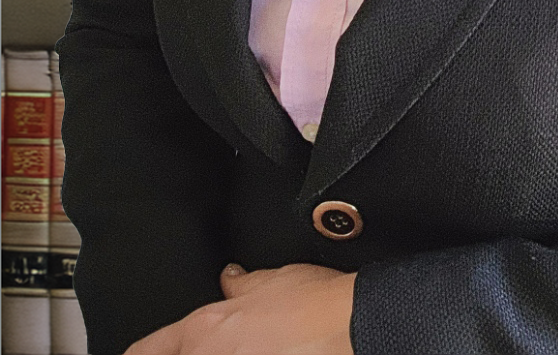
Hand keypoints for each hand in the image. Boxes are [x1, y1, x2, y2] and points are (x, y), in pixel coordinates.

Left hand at [123, 263, 356, 354]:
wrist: (349, 328)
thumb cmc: (314, 305)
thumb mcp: (269, 279)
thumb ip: (240, 284)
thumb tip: (231, 281)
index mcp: (206, 332)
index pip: (151, 348)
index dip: (138, 353)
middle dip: (182, 353)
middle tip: (200, 344)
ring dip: (223, 353)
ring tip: (247, 343)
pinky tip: (266, 349)